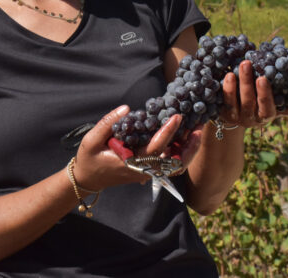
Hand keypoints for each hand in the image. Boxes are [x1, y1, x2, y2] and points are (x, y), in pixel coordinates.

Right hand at [74, 106, 203, 189]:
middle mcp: (143, 170)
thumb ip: (107, 123)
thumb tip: (127, 108)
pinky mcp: (150, 170)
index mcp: (130, 162)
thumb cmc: (89, 158)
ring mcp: (148, 172)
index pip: (155, 148)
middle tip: (199, 126)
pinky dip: (180, 151)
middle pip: (174, 162)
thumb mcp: (91, 140)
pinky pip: (170, 163)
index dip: (167, 132)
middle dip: (189, 146)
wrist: (88, 179)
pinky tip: (186, 136)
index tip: (177, 116)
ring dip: (188, 149)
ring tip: (197, 130)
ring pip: (175, 166)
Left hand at [219, 60, 287, 127]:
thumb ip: (275, 69)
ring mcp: (245, 118)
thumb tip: (285, 43)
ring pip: (246, 103)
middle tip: (262, 78)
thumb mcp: (268, 80)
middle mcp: (263, 117)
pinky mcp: (229, 115)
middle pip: (266, 109)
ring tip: (245, 64)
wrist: (231, 106)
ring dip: (246, 84)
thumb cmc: (256, 87)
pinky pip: (228, 103)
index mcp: (279, 109)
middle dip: (264, 93)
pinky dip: (229, 89)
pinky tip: (229, 74)